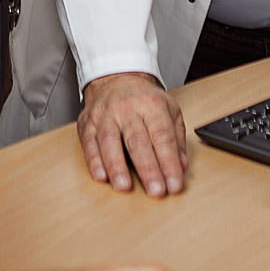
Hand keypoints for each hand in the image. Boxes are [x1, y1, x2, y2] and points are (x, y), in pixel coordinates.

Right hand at [77, 72, 187, 196]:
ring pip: (109, 141)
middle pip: (137, 141)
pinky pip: (89, 142)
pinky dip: (94, 161)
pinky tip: (101, 176)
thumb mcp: (169, 111)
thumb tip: (181, 166)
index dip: (169, 163)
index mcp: (152, 105)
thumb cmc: (145, 100)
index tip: (174, 185)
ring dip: (116, 166)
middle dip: (147, 169)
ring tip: (124, 186)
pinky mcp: (88, 123)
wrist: (116, 79)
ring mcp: (105, 115)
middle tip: (155, 191)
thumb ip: (177, 140)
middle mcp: (127, 109)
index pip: (163, 137)